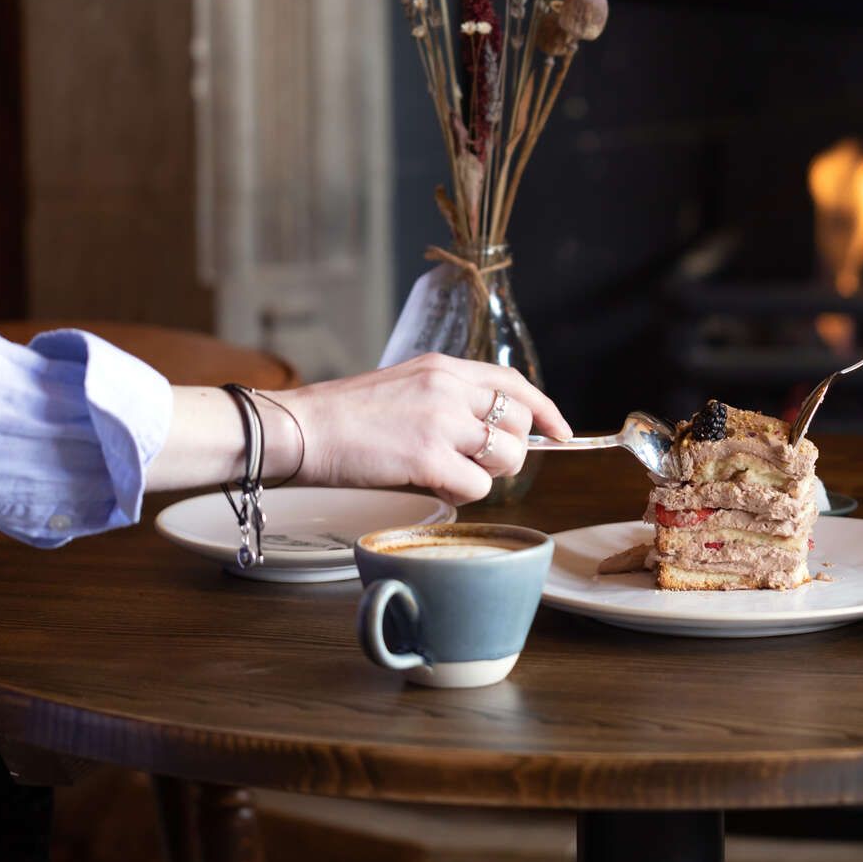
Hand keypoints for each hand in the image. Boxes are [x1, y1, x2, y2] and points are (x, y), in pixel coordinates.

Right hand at [282, 354, 571, 504]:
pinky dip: (460, 494)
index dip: (544, 410)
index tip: (560, 433)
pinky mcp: (428, 458)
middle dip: (507, 452)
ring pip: (506, 457)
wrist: (302, 428)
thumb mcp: (405, 386)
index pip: (514, 383)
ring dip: (485, 475)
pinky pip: (477, 487)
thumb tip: (488, 433)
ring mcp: (441, 422)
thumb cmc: (345, 417)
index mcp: (444, 367)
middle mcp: (450, 388)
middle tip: (473, 464)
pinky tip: (431, 487)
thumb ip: (448, 400)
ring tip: (446, 474)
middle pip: (518, 424)